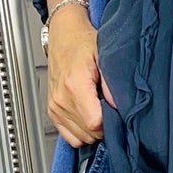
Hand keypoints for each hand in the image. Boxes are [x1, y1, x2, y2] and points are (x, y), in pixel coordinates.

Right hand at [46, 10, 112, 147]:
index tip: (117, 112)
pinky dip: (81, 132)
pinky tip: (89, 118)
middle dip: (104, 127)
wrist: (64, 34)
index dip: (111, 122)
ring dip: (93, 130)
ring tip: (99, 111)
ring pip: (80, 138)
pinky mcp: (52, 111)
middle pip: (89, 133)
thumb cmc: (83, 42)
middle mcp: (61, 99)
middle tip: (110, 109)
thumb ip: (112, 84)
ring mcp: (55, 107)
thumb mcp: (104, 56)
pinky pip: (69, 137)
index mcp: (74, 85)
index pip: (95, 124)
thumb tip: (120, 107)